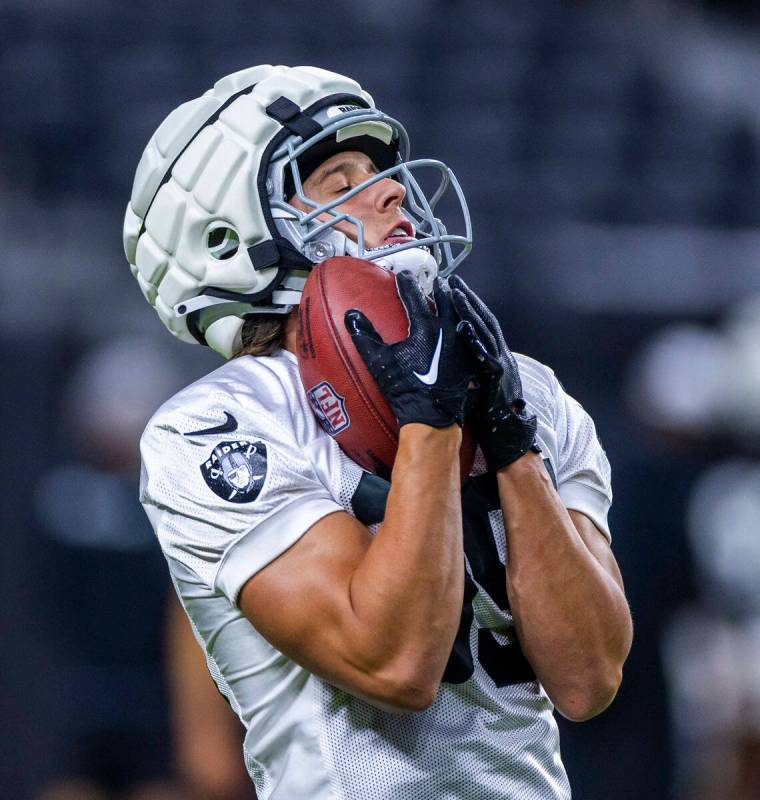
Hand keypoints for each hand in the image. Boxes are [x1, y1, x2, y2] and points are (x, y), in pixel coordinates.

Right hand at [345, 273, 476, 427]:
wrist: (431, 415)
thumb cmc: (404, 388)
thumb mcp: (379, 362)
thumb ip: (364, 336)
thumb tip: (351, 315)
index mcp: (424, 327)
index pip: (414, 296)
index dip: (406, 283)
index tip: (402, 275)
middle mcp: (447, 330)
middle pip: (445, 300)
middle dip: (438, 289)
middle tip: (435, 282)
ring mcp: (462, 344)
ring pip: (462, 314)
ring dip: (456, 303)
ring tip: (453, 296)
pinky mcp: (470, 357)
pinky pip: (470, 333)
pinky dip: (465, 324)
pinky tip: (463, 326)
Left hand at [449, 275, 538, 469]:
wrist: (513, 443)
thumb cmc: (492, 419)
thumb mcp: (482, 389)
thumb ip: (472, 374)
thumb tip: (452, 365)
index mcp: (497, 359)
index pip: (484, 325)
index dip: (471, 306)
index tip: (456, 288)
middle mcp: (502, 358)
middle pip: (485, 321)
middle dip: (469, 299)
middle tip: (453, 280)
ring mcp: (502, 368)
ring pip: (485, 332)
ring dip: (469, 311)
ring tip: (454, 293)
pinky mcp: (497, 381)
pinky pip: (484, 356)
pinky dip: (473, 340)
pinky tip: (460, 326)